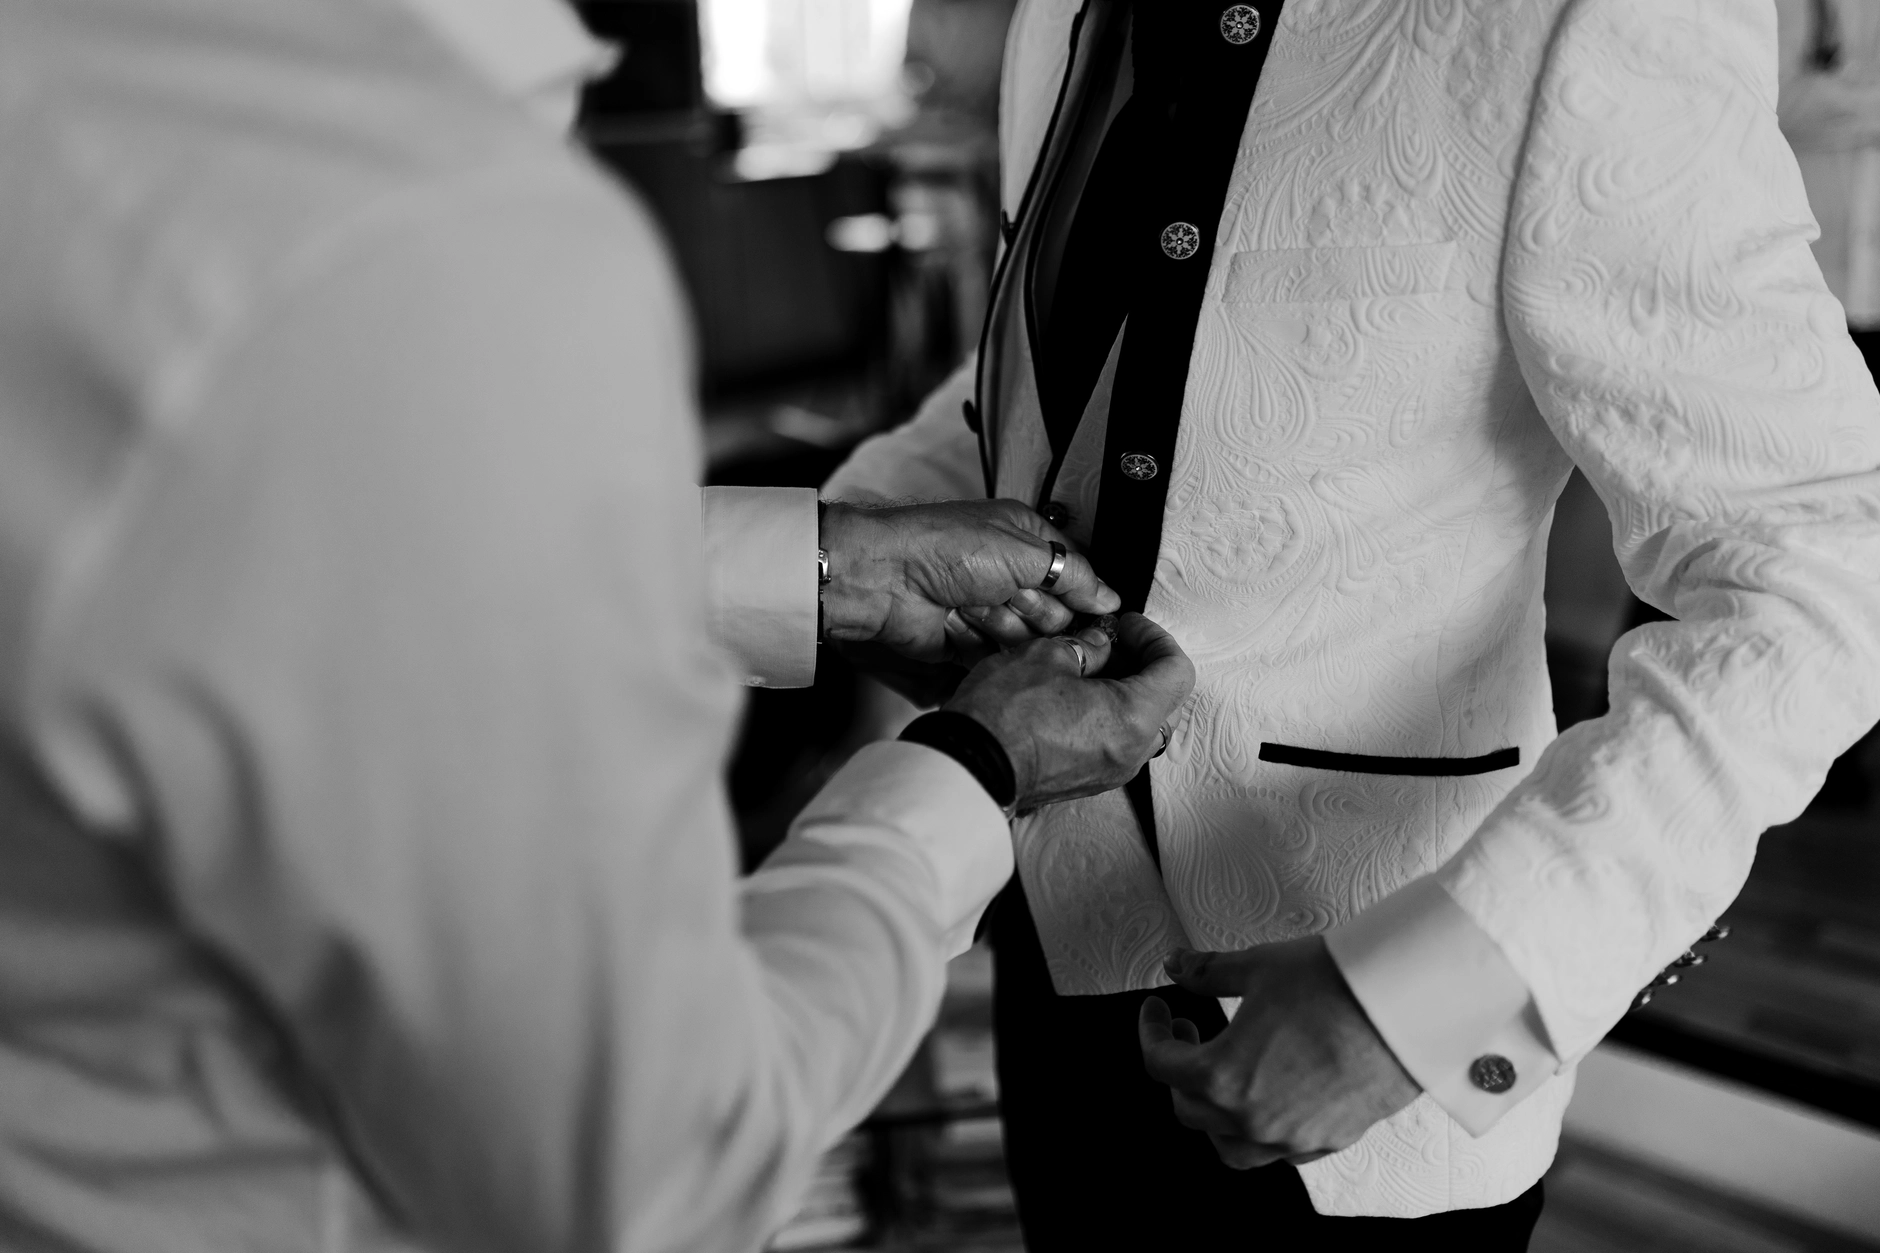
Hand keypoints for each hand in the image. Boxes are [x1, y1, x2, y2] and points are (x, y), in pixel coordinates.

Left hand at [820, 499, 1118, 662]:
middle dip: (1035, 612)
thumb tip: (1111, 597)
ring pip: (1028, 641)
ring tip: (972, 606)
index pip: (1076, 574)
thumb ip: (1074, 574)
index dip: (1082, 595)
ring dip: (1002, 626)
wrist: (886, 579)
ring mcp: (989, 609)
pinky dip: (979, 644)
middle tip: (1008, 596)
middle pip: (1056, 614)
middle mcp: (1011, 574)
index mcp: (1027, 540)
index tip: (1093, 613)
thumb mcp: (1023, 548)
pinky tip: (957, 624)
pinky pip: (998, 658)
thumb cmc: (946, 548)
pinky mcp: (968, 642)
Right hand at [944, 613, 1193, 809]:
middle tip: (1114, 642)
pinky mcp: (1087, 782)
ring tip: (1091, 668)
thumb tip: (1100, 644)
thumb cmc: (1005, 711)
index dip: (1155, 638)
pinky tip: (1076, 697)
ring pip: (1142, 725)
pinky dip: (1109, 716)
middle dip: (1146, 666)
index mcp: (1133, 717)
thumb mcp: (1048, 655)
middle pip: (1167, 701)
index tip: (1127, 626)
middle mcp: (1131, 752)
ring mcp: (1110, 773)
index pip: (1176, 670)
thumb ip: (1087, 646)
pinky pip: (1117, 744)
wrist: (970, 765)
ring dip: (1128, 692)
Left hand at [1137, 939, 1419, 1168]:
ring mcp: (1293, 1137)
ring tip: (1222, 1076)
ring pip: (1231, 1148)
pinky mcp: (1330, 1141)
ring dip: (1214, 1116)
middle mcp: (1253, 1118)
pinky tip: (1270, 1094)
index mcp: (1224, 1076)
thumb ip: (1208, 972)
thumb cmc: (1331, 984)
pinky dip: (1261, 1130)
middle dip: (1179, 1071)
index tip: (1158, 1010)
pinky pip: (1279, 1152)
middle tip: (1190, 1032)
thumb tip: (1174, 965)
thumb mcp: (1259, 967)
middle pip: (1189, 1110)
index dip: (1150, 1031)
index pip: (1161, 1065)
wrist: (1407, 1006)